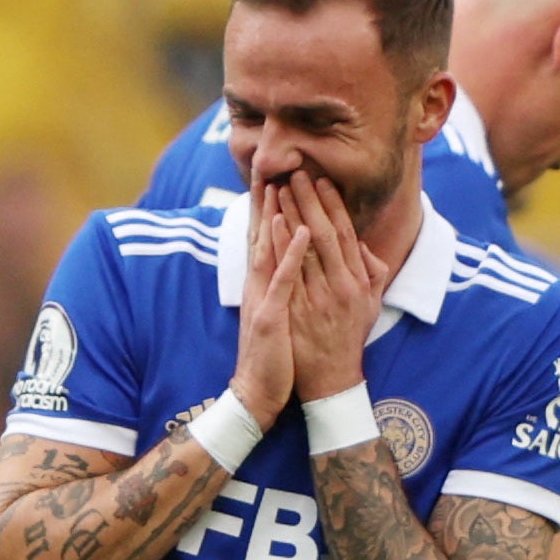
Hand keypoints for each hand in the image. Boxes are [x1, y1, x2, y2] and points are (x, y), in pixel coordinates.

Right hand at [227, 187, 308, 429]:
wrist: (256, 393)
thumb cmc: (273, 357)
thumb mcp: (277, 316)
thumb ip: (280, 288)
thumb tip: (286, 267)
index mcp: (261, 285)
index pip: (264, 239)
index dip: (266, 209)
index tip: (272, 178)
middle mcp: (257, 286)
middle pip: (261, 236)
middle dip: (265, 201)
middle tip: (270, 165)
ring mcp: (262, 300)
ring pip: (269, 249)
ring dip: (276, 216)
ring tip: (283, 184)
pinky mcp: (271, 317)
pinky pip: (283, 280)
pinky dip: (293, 254)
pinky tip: (303, 231)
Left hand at [278, 173, 389, 400]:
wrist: (332, 380)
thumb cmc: (349, 339)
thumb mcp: (370, 304)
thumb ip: (371, 272)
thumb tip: (363, 245)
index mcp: (358, 281)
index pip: (345, 234)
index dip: (333, 205)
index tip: (321, 181)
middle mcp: (341, 286)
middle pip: (325, 234)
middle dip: (310, 201)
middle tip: (297, 174)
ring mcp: (318, 299)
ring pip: (305, 249)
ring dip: (292, 216)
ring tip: (281, 189)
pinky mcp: (298, 311)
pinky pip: (288, 272)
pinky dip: (281, 246)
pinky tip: (272, 225)